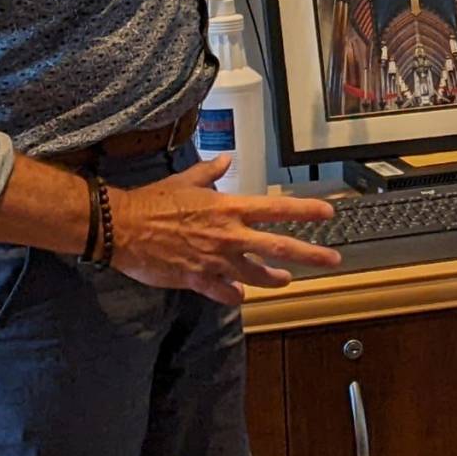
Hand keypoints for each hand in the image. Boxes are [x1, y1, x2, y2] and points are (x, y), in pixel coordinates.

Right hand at [108, 154, 340, 303]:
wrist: (123, 227)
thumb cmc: (154, 200)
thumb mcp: (186, 180)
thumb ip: (210, 171)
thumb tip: (225, 159)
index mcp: (230, 208)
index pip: (278, 208)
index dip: (307, 210)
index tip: (329, 212)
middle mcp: (230, 235)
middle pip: (280, 247)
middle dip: (311, 253)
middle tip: (333, 259)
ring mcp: (216, 260)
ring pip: (257, 276)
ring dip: (274, 279)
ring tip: (285, 280)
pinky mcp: (199, 280)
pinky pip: (225, 293)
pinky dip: (235, 296)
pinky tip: (239, 296)